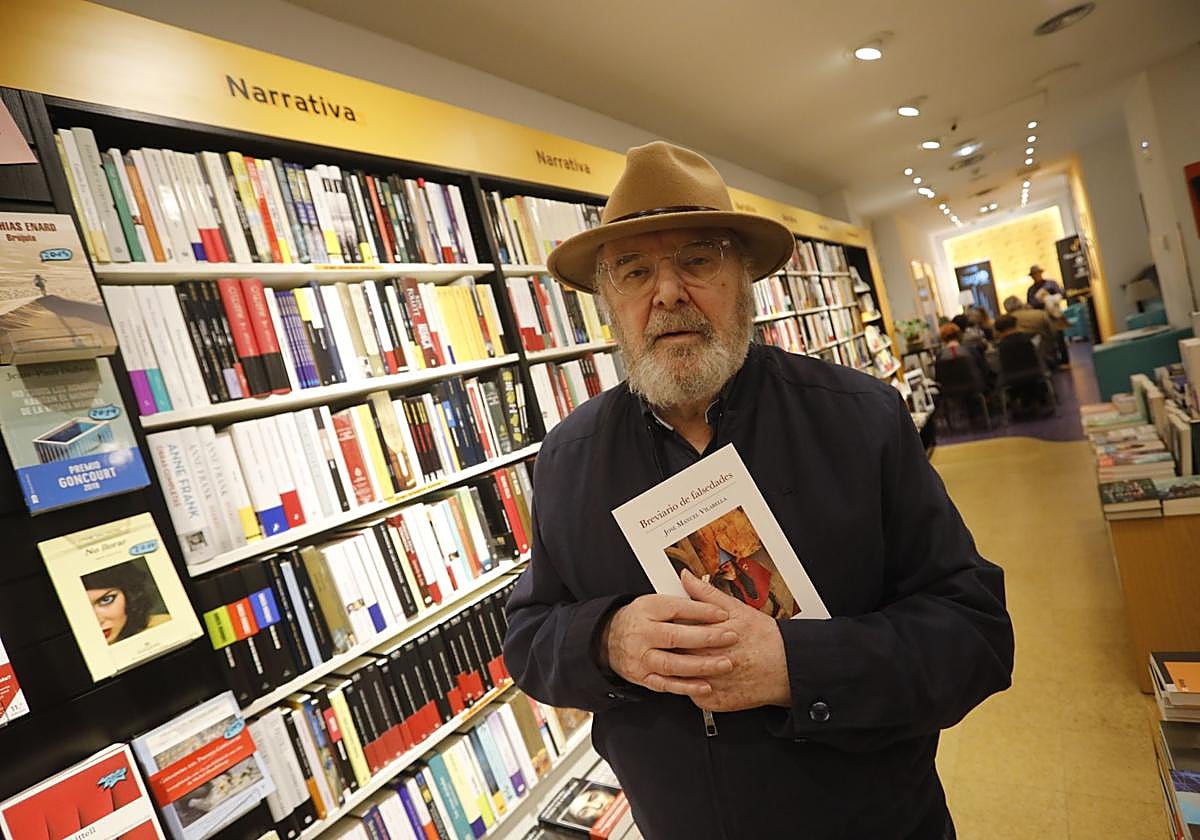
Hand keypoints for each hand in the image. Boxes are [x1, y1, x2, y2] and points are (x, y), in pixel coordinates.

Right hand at [600, 592, 738, 698]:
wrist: (608, 640)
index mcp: (647, 610)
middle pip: (675, 637)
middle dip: (706, 638)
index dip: (702, 611)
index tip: (723, 614)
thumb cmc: (638, 619)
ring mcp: (642, 658)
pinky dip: (687, 687)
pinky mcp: (643, 677)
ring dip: (701, 666)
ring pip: (673, 664)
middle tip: (730, 637)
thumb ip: (678, 597)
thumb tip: (695, 580)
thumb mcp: (654, 601)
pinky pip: (666, 684)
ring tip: (724, 664)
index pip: (677, 608)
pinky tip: (705, 686)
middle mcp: (643, 634)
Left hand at [679, 569, 790, 711]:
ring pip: (678, 677)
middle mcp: (706, 662)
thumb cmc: (763, 638)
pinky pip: (691, 695)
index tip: (661, 623)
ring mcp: (708, 685)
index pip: (673, 632)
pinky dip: (691, 687)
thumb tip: (686, 577)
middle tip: (665, 642)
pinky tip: (696, 676)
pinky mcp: (713, 702)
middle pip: (673, 655)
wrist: (785, 667)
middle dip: (668, 648)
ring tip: (677, 658)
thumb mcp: (735, 609)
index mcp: (707, 638)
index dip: (666, 626)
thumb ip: (706, 594)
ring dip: (675, 669)